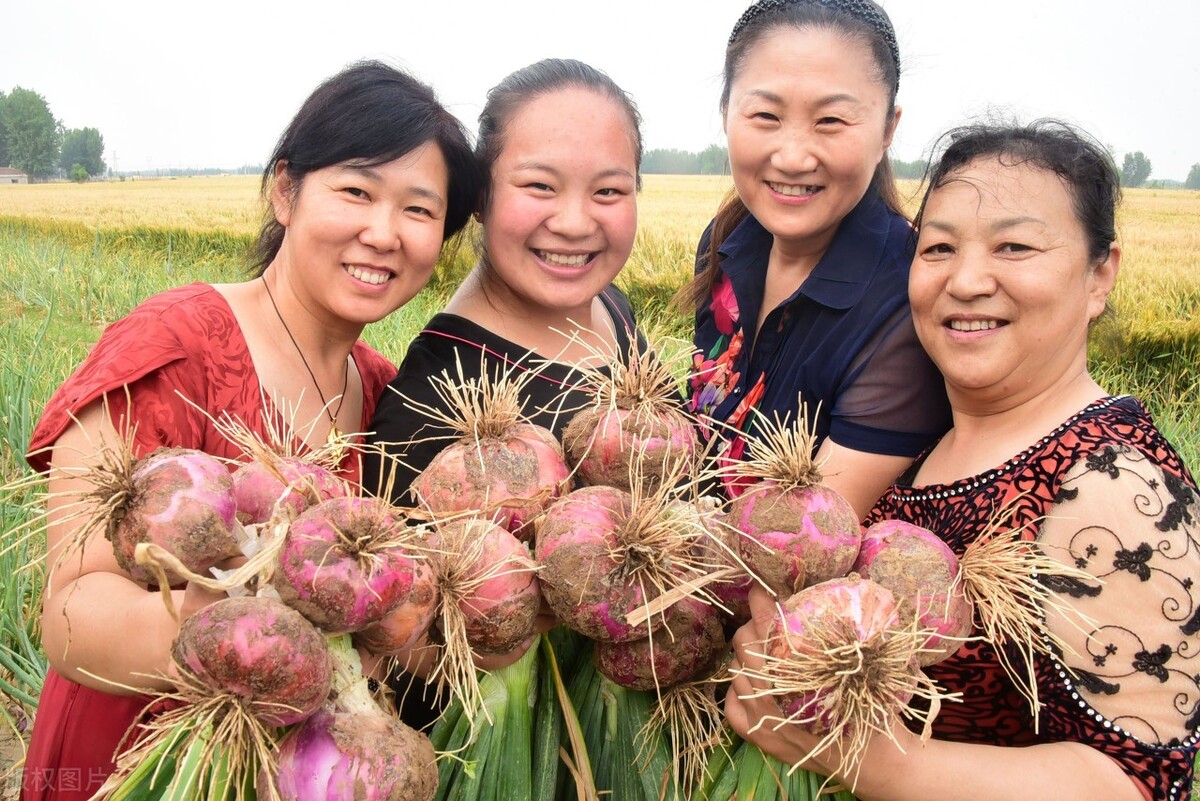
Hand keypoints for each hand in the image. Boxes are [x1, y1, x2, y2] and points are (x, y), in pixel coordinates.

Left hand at [725, 586, 921, 788]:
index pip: (767, 623)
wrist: (875, 762)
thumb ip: (846, 636)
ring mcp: (763, 717)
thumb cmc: (874, 710)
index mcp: (800, 671)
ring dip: (746, 657)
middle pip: (745, 643)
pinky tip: (751, 684)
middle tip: (768, 622)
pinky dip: (737, 690)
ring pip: (735, 671)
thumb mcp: (866, 668)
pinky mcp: (759, 737)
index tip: (761, 589)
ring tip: (763, 653)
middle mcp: (774, 694)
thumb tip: (841, 593)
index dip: (761, 601)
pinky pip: (731, 704)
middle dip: (754, 626)